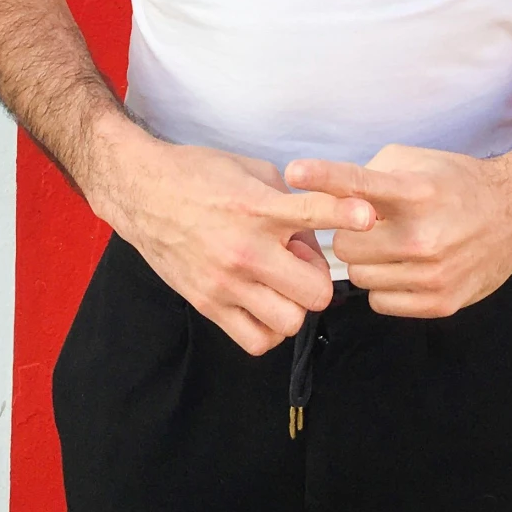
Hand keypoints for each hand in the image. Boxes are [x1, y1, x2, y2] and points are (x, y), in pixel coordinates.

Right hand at [90, 119, 372, 354]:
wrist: (143, 192)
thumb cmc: (200, 174)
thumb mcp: (253, 170)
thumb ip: (290, 201)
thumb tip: (315, 237)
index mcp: (258, 207)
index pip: (313, 212)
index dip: (346, 213)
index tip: (368, 215)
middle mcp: (245, 249)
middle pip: (315, 292)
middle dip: (317, 279)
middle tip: (299, 263)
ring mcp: (226, 283)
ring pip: (289, 322)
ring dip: (292, 305)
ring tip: (278, 284)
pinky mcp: (209, 305)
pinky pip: (256, 341)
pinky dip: (268, 328)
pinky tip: (262, 303)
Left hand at [285, 142, 511, 317]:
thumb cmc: (455, 182)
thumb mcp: (414, 162)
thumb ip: (371, 175)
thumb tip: (330, 196)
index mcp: (415, 191)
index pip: (359, 184)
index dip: (324, 176)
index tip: (294, 171)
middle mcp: (423, 234)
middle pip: (346, 246)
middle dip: (347, 236)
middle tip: (365, 227)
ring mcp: (432, 273)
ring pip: (360, 278)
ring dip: (365, 263)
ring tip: (388, 246)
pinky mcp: (440, 302)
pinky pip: (381, 303)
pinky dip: (383, 288)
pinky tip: (402, 268)